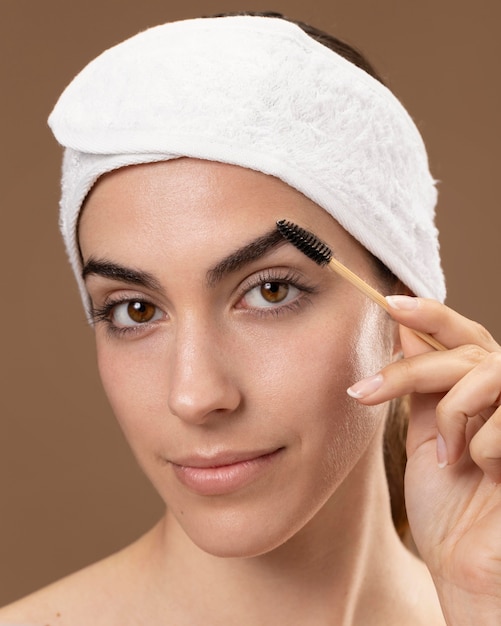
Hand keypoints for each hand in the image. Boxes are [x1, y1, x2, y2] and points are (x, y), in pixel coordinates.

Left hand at [347, 296, 500, 623]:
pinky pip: (500, 421)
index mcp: (481, 393)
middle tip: (364, 393)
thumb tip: (405, 331)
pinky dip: (479, 447)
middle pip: (466, 349)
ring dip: (452, 413)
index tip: (388, 302)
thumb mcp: (426, 436)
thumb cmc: (448, 511)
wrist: (468, 571)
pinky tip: (485, 476)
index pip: (463, 336)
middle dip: (411, 369)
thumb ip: (424, 387)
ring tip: (446, 457)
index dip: (431, 314)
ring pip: (484, 372)